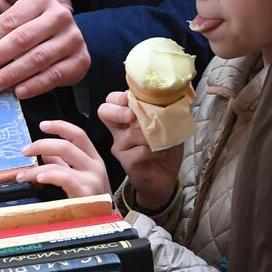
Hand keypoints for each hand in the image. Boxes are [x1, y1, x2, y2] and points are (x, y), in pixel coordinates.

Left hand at [0, 0, 88, 98]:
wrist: (70, 40)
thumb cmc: (39, 30)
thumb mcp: (22, 20)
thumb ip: (1, 31)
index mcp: (41, 1)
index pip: (10, 21)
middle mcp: (60, 17)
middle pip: (22, 38)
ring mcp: (72, 39)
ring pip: (37, 58)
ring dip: (11, 74)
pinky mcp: (80, 61)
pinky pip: (54, 76)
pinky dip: (34, 85)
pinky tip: (19, 92)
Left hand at [17, 120, 110, 197]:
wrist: (107, 225)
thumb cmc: (94, 203)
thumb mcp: (82, 178)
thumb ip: (64, 165)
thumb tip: (46, 154)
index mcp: (94, 159)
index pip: (78, 135)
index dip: (60, 126)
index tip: (42, 125)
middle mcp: (95, 167)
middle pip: (66, 146)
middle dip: (41, 145)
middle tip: (25, 151)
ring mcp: (92, 180)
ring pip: (61, 163)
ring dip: (37, 168)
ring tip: (22, 175)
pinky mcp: (86, 194)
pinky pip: (65, 179)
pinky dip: (50, 175)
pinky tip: (39, 178)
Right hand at [98, 91, 180, 210]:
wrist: (166, 176)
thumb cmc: (165, 147)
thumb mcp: (168, 124)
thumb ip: (163, 110)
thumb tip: (167, 96)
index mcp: (127, 117)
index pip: (111, 100)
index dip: (118, 97)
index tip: (130, 97)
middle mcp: (119, 130)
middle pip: (104, 112)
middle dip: (118, 111)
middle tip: (132, 116)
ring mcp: (120, 146)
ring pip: (129, 134)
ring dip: (149, 136)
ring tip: (161, 141)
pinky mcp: (125, 162)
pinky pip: (139, 151)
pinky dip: (154, 151)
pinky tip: (161, 153)